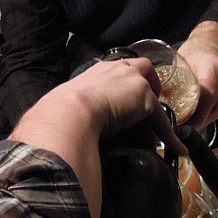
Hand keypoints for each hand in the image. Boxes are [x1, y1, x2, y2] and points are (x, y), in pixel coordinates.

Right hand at [11, 58, 184, 217]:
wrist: (66, 115)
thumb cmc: (54, 115)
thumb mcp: (60, 109)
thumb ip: (63, 115)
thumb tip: (41, 135)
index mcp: (91, 73)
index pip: (112, 72)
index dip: (120, 85)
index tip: (122, 101)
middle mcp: (112, 70)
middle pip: (138, 69)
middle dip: (146, 87)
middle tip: (146, 110)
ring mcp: (130, 81)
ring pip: (152, 91)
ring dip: (156, 108)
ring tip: (159, 128)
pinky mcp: (145, 99)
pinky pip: (161, 119)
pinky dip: (168, 134)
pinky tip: (175, 148)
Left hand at [178, 24, 217, 127]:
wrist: (216, 40)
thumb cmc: (195, 50)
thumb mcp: (181, 62)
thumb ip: (173, 82)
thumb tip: (158, 103)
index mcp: (213, 66)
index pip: (207, 96)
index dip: (196, 115)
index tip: (183, 125)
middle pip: (214, 108)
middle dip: (198, 121)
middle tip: (181, 128)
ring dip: (203, 119)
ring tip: (188, 124)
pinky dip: (210, 112)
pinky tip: (199, 114)